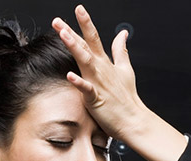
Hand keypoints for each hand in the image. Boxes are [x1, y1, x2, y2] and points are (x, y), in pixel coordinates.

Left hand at [51, 5, 147, 140]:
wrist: (133, 120)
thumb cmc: (127, 98)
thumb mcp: (125, 69)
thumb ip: (120, 50)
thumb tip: (122, 33)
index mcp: (105, 63)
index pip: (94, 38)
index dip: (85, 23)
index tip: (78, 8)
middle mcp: (101, 69)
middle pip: (85, 46)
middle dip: (71, 32)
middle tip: (57, 21)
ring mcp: (99, 83)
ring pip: (85, 61)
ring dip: (74, 47)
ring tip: (63, 35)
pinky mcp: (97, 98)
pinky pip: (87, 89)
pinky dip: (79, 82)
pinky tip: (69, 75)